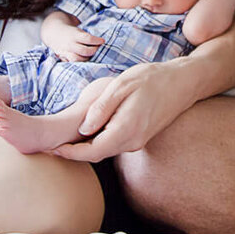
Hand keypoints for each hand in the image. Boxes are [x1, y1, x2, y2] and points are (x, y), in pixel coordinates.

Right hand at [40, 22, 103, 62]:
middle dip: (93, 51)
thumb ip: (86, 36)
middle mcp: (69, 44)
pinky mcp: (62, 58)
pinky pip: (71, 64)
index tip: (103, 41)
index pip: (87, 38)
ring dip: (86, 59)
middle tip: (98, 49)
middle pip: (84, 51)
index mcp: (74, 34)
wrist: (53, 32)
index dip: (96, 40)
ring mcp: (65, 52)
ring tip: (91, 56)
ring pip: (77, 59)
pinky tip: (83, 63)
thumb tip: (100, 41)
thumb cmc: (70, 31)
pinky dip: (78, 64)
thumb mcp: (78, 30)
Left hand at [49, 62, 189, 161]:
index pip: (92, 152)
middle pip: (97, 154)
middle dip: (73, 153)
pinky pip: (115, 144)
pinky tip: (88, 131)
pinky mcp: (141, 137)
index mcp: (126, 129)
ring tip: (64, 138)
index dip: (70, 153)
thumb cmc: (152, 79)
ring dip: (85, 148)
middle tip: (50, 146)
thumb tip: (83, 130)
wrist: (184, 83)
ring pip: (106, 150)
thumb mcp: (122, 86)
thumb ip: (102, 108)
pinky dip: (99, 141)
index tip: (51, 148)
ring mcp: (138, 141)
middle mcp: (133, 141)